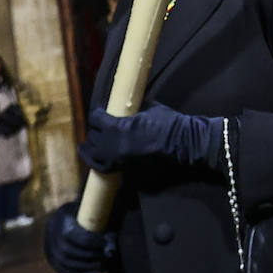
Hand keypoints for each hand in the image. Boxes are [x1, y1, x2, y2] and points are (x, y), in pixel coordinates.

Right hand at [44, 201, 115, 272]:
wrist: (68, 214)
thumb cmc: (88, 211)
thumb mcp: (95, 211)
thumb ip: (104, 225)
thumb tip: (111, 247)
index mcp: (62, 217)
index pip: (72, 233)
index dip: (90, 241)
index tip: (105, 243)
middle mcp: (51, 233)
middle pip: (68, 251)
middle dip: (90, 256)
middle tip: (106, 257)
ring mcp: (48, 247)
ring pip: (64, 263)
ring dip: (86, 267)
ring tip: (102, 266)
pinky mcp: (50, 258)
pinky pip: (62, 270)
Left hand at [79, 103, 222, 172]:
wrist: (182, 143)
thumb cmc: (168, 123)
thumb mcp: (149, 108)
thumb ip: (133, 108)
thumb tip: (125, 104)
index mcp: (118, 127)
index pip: (96, 119)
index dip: (97, 114)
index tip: (100, 111)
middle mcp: (113, 145)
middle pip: (93, 136)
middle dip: (95, 129)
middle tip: (100, 124)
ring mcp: (118, 158)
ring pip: (93, 153)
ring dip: (92, 145)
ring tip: (90, 141)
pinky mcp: (124, 167)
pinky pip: (102, 167)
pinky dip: (94, 161)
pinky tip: (92, 157)